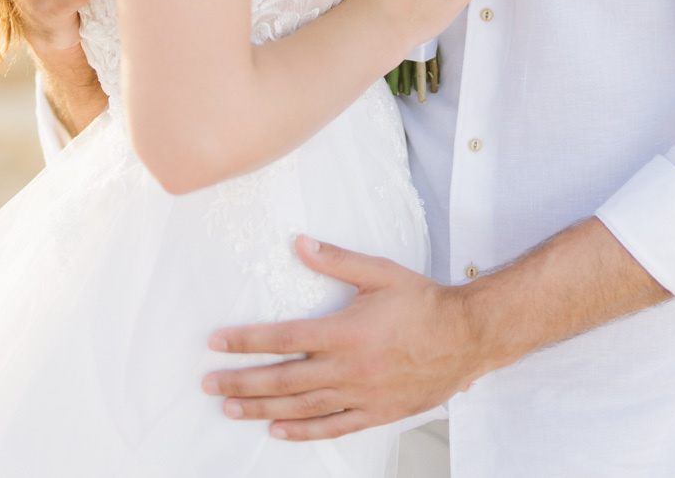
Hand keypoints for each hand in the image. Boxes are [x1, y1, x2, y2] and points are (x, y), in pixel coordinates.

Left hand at [203, 237, 480, 439]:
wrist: (465, 336)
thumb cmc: (423, 302)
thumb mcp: (379, 272)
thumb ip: (336, 260)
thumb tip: (299, 244)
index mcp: (344, 332)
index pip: (282, 338)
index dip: (246, 341)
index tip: (216, 343)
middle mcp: (347, 368)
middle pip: (282, 379)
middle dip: (241, 381)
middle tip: (209, 383)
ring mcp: (360, 395)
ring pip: (301, 407)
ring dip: (262, 408)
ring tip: (231, 408)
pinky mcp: (375, 412)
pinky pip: (332, 426)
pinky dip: (303, 431)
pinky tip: (279, 431)